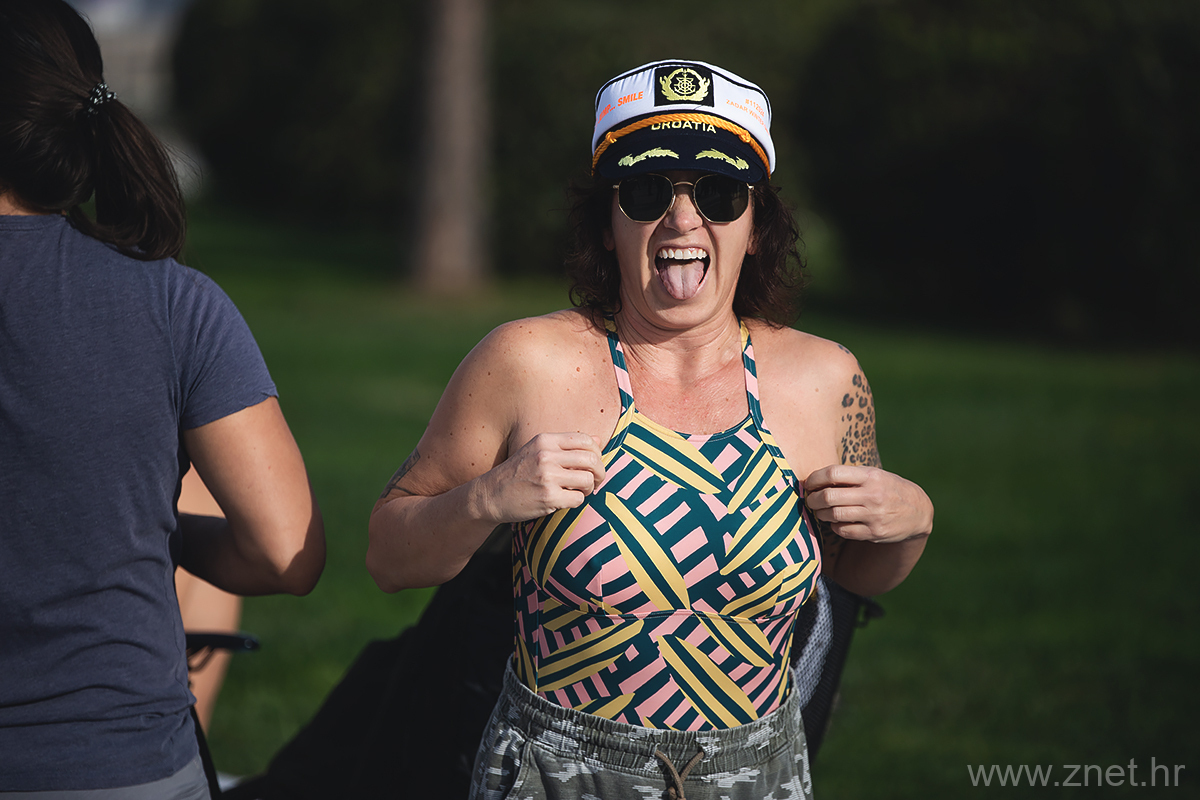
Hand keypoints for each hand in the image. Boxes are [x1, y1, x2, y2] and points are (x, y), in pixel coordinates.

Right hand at [477, 432, 604, 523]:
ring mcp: (547, 476)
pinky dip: (576, 501)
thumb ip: (566, 445)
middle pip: (592, 460)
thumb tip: (599, 439)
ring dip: (589, 488)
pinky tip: (566, 500)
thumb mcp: (537, 451)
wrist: (490, 495)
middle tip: (596, 481)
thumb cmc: (517, 473)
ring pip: (588, 480)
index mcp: (545, 440)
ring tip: (580, 491)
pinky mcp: (548, 497)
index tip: (594, 464)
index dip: (597, 453)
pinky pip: (578, 498)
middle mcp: (546, 455)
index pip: (586, 440)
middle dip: (600, 473)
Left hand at [803, 465, 932, 544]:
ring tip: (820, 511)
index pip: (833, 473)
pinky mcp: (874, 532)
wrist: (918, 511)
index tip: (809, 483)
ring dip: (821, 514)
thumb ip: (850, 476)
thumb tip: (816, 480)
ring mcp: (873, 515)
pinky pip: (843, 530)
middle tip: (810, 500)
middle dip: (813, 499)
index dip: (815, 478)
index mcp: (870, 476)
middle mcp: (872, 495)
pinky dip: (834, 526)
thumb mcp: (875, 475)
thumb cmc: (888, 489)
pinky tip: (836, 522)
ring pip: (834, 515)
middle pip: (829, 496)